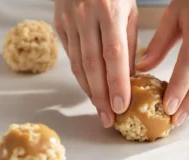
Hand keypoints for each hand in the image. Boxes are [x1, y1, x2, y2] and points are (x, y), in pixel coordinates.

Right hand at [54, 0, 137, 126]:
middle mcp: (85, 17)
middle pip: (93, 66)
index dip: (117, 83)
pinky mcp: (59, 27)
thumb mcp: (129, 12)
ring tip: (100, 110)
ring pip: (79, 65)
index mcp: (109, 11)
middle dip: (101, 96)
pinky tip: (89, 91)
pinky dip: (81, 78)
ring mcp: (69, 22)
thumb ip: (129, 44)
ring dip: (89, 91)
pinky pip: (71, 58)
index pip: (114, 55)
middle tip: (108, 118)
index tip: (121, 106)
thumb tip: (129, 77)